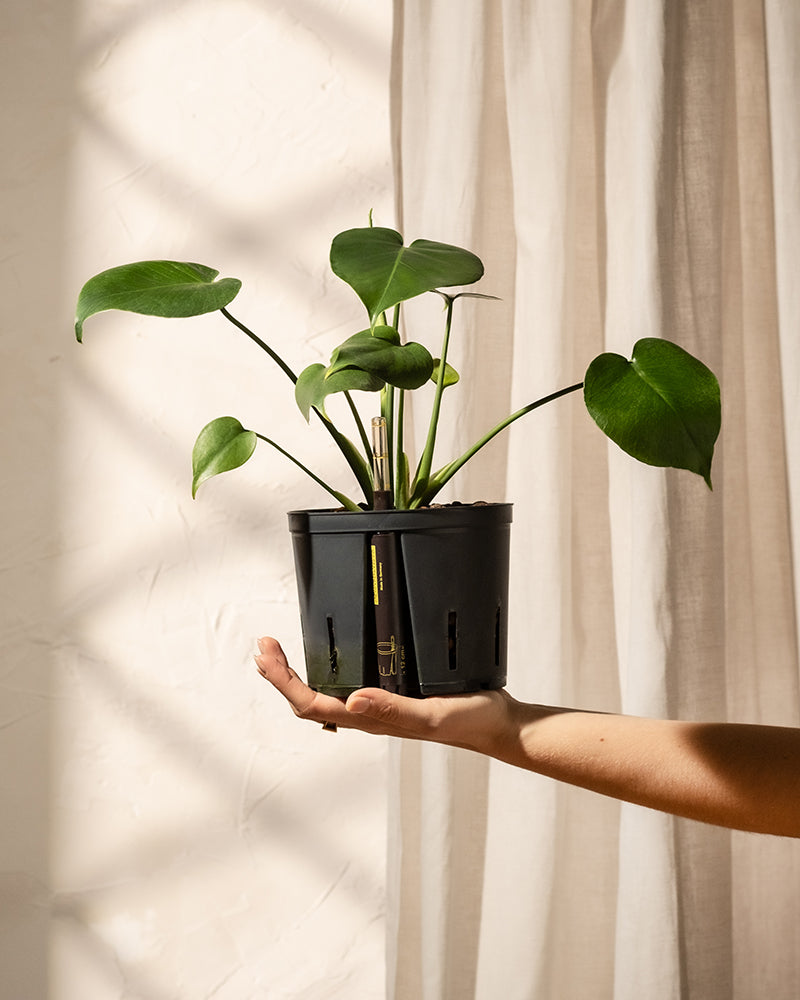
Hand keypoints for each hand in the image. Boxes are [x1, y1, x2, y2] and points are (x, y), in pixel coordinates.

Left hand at [255, 636, 517, 754]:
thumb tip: (350, 700)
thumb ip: (393, 709)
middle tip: (264, 644)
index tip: (268, 654)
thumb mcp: (430, 714)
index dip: (284, 682)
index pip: (311, 705)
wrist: (496, 723)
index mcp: (370, 720)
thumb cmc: (467, 722)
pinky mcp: (395, 690)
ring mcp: (380, 703)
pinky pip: (352, 680)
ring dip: (299, 672)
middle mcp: (368, 713)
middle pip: (310, 698)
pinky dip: (331, 665)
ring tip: (281, 649)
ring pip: (327, 691)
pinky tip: (335, 650)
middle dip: (282, 674)